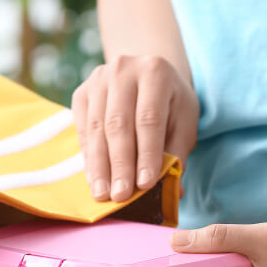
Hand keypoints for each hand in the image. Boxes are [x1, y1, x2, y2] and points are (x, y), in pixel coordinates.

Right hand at [72, 55, 198, 201]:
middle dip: (120, 164)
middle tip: (121, 196)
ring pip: (97, 128)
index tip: (145, 184)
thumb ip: (178, 152)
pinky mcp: (82, 92)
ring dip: (99, 165)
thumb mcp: (184, 121)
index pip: (149, 119)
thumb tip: (176, 190)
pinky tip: (94, 178)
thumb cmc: (170, 103)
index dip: (147, 154)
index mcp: (155, 72)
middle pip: (119, 124)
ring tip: (103, 194)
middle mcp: (123, 70)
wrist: (147, 74)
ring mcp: (98, 79)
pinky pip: (83, 129)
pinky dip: (88, 156)